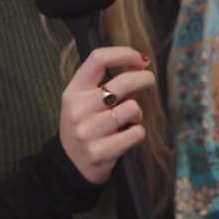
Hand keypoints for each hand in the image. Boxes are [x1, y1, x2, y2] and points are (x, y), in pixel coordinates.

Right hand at [59, 46, 154, 183]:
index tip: (141, 59)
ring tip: (128, 121)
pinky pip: (136, 133)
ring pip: (133, 108)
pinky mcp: (101, 152)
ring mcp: (89, 131)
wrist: (69, 164)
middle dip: (144, 79)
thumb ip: (105, 85)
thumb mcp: (84, 101)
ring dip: (138, 114)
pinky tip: (127, 136)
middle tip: (149, 81)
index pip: (98, 59)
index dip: (124, 53)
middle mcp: (79, 108)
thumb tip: (139, 68)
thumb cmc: (84, 125)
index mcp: (74, 91)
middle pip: (123, 82)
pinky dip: (138, 133)